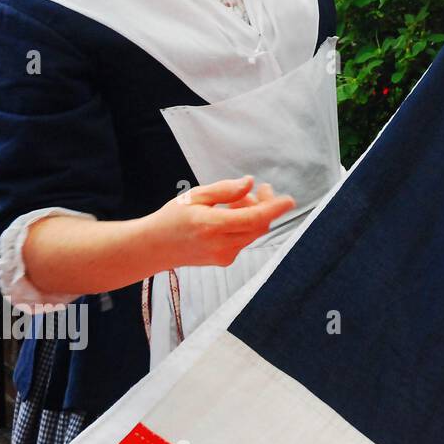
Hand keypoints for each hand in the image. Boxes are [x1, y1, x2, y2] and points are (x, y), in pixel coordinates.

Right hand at [149, 175, 295, 268]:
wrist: (154, 248)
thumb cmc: (172, 218)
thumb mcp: (194, 196)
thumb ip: (224, 190)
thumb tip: (250, 183)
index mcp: (211, 226)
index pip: (253, 219)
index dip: (274, 208)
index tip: (289, 200)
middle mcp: (221, 244)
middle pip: (259, 225)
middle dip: (265, 205)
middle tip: (260, 189)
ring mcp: (224, 256)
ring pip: (254, 232)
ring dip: (254, 214)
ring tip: (236, 202)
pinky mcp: (225, 260)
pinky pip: (245, 239)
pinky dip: (245, 225)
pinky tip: (230, 216)